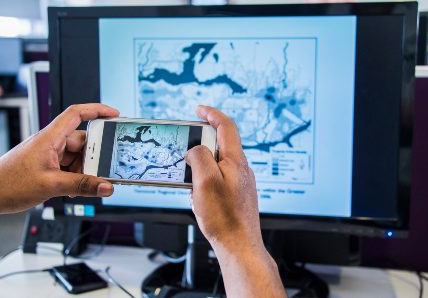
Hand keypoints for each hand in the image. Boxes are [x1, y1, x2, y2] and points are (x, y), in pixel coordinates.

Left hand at [0, 104, 118, 219]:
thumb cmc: (8, 184)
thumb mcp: (52, 186)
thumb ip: (82, 186)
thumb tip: (106, 186)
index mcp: (49, 138)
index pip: (76, 114)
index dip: (97, 110)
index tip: (114, 114)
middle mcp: (49, 143)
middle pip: (81, 141)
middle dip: (92, 157)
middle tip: (99, 171)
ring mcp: (47, 154)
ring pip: (76, 157)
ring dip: (82, 171)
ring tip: (81, 186)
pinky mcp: (45, 165)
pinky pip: (67, 166)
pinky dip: (74, 176)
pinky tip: (71, 188)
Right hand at [185, 106, 285, 297]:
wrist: (239, 245)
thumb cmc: (224, 217)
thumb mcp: (205, 181)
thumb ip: (199, 157)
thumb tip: (195, 150)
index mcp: (236, 160)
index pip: (226, 126)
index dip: (211, 114)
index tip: (198, 109)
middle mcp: (241, 169)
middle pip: (221, 143)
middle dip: (202, 140)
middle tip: (186, 145)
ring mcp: (240, 182)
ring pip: (218, 162)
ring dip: (201, 162)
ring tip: (188, 175)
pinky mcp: (236, 195)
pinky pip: (218, 178)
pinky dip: (205, 179)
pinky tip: (196, 194)